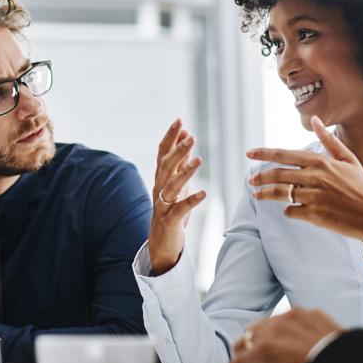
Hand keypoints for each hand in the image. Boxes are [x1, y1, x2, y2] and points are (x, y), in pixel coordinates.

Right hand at [147, 119, 205, 275]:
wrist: (161, 242)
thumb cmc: (171, 210)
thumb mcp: (177, 184)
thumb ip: (181, 162)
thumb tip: (187, 138)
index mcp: (161, 178)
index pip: (163, 153)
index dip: (170, 137)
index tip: (179, 120)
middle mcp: (159, 188)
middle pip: (166, 166)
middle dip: (178, 150)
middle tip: (191, 136)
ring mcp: (163, 204)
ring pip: (171, 185)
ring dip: (185, 172)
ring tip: (199, 159)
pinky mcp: (170, 220)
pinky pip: (180, 209)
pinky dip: (192, 200)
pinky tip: (204, 193)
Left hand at [247, 116, 362, 261]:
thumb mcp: (348, 159)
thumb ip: (328, 140)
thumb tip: (315, 119)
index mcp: (321, 162)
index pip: (284, 154)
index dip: (264, 154)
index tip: (249, 153)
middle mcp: (315, 177)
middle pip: (278, 174)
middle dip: (260, 177)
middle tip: (251, 180)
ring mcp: (314, 197)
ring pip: (280, 193)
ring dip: (265, 194)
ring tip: (257, 195)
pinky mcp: (315, 215)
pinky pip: (292, 211)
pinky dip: (288, 210)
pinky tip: (289, 210)